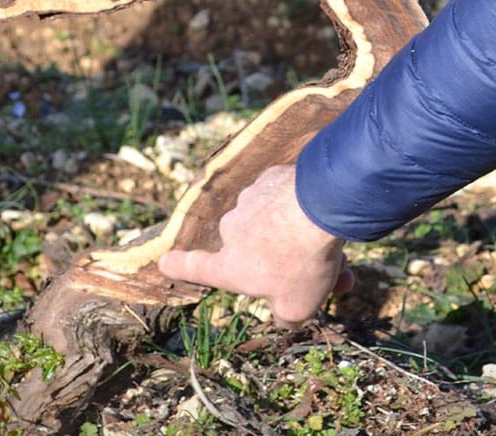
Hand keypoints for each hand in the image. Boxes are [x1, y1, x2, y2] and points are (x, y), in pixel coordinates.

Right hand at [158, 164, 353, 325]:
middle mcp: (231, 230)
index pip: (196, 268)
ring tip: (331, 246)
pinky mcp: (269, 178)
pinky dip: (299, 208)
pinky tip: (324, 216)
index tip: (164, 261)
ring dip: (294, 235)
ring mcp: (249, 200)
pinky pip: (282, 198)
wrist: (320, 206)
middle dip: (282, 260)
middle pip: (254, 249)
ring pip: (272, 223)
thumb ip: (285, 316)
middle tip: (321, 271)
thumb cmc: (302, 262)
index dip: (179, 267)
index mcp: (230, 264)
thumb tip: (284, 314)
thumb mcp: (297, 307)